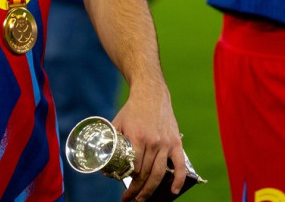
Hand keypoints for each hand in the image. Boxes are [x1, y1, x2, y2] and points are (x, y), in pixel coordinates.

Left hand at [111, 82, 186, 201]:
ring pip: (160, 174)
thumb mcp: (117, 123)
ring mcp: (166, 143)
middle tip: (129, 200)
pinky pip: (180, 165)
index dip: (127, 181)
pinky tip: (173, 191)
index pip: (133, 168)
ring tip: (142, 200)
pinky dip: (178, 180)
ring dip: (150, 190)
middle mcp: (153, 142)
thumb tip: (104, 163)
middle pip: (145, 174)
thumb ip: (111, 142)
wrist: (151, 94)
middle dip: (137, 191)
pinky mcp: (176, 142)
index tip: (122, 190)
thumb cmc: (132, 110)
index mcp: (137, 137)